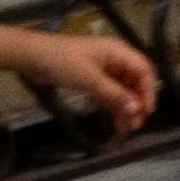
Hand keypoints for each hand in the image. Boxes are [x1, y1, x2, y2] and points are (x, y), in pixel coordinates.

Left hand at [1, 24, 158, 130]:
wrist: (30, 56)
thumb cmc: (63, 62)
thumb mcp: (90, 79)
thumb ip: (114, 94)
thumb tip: (136, 109)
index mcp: (119, 52)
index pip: (144, 71)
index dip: (149, 91)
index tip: (147, 112)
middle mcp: (115, 59)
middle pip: (135, 81)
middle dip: (137, 103)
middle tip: (135, 124)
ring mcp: (102, 69)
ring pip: (122, 89)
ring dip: (125, 107)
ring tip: (125, 127)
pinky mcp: (90, 78)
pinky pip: (108, 92)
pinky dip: (111, 105)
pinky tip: (113, 120)